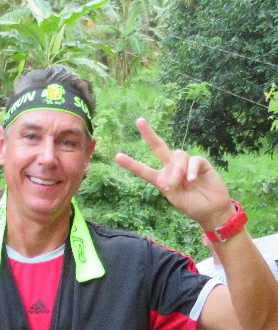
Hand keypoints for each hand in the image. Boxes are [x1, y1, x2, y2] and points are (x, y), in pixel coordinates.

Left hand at [115, 119, 232, 230]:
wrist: (212, 209)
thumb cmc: (192, 205)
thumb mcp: (178, 200)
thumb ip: (173, 185)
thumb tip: (176, 170)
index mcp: (162, 180)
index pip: (144, 170)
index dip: (132, 164)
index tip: (117, 156)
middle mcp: (171, 168)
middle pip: (159, 147)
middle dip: (149, 134)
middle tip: (139, 121)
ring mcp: (186, 164)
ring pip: (178, 154)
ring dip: (180, 167)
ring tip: (185, 181)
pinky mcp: (200, 162)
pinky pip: (193, 159)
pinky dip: (192, 169)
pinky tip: (193, 180)